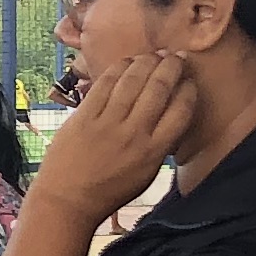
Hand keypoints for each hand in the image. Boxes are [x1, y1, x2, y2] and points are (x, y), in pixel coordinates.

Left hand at [27, 51, 196, 225]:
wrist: (67, 201)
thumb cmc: (108, 191)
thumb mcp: (146, 174)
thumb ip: (160, 145)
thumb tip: (171, 114)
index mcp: (154, 152)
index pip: (181, 111)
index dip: (188, 90)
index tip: (188, 80)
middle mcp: (134, 134)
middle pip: (159, 88)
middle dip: (171, 67)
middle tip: (175, 56)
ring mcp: (108, 123)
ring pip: (133, 80)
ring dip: (147, 61)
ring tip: (155, 54)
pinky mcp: (84, 116)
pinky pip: (104, 84)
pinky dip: (119, 68)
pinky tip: (127, 61)